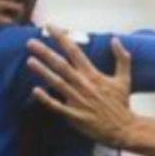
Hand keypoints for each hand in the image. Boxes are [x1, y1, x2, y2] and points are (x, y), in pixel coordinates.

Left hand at [26, 25, 135, 147]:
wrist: (123, 129)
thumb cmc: (121, 103)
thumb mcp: (124, 78)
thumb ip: (122, 58)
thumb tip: (116, 39)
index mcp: (93, 75)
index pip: (75, 51)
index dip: (61, 37)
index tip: (49, 26)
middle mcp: (83, 85)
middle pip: (61, 65)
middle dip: (45, 52)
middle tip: (30, 42)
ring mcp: (78, 100)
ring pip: (57, 83)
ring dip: (43, 72)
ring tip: (29, 61)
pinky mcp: (74, 115)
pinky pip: (57, 106)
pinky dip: (46, 99)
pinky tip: (35, 91)